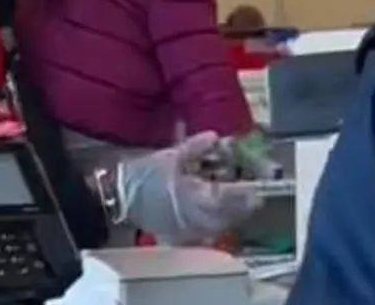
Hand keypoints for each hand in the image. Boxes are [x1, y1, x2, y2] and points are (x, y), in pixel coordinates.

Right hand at [116, 131, 262, 244]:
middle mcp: (197, 218)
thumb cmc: (142, 174)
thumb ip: (195, 147)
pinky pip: (206, 232)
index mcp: (196, 196)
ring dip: (231, 214)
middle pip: (230, 215)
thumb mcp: (170, 155)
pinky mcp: (181, 237)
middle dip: (243, 204)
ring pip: (220, 226)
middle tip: (251, 192)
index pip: (231, 197)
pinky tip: (215, 212)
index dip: (247, 192)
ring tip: (237, 201)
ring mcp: (189, 231)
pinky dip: (216, 222)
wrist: (117, 198)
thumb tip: (217, 137)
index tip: (258, 185)